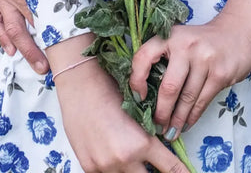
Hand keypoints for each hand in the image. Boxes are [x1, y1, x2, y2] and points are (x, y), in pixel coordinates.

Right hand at [52, 54, 188, 172]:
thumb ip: (148, 136)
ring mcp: (105, 167)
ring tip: (131, 153)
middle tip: (155, 164)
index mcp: (141, 143)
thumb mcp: (138, 112)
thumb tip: (161, 148)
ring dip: (134, 169)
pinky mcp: (89, 168)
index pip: (170, 168)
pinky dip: (114, 168)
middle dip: (154, 171)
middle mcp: (124, 159)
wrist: (81, 86)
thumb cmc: (112, 90)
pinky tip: (112, 153)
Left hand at [129, 0, 250, 137]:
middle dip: (161, 112)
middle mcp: (187, 45)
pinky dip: (192, 117)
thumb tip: (146, 95)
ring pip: (186, 98)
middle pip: (169, 87)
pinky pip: (202, 101)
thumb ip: (165, 59)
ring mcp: (206, 59)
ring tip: (170, 132)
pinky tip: (186, 124)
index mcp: (171, 36)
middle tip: (156, 126)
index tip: (138, 98)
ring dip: (177, 120)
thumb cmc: (203, 40)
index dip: (136, 80)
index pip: (144, 57)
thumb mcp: (181, 39)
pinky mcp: (220, 74)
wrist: (239, 31)